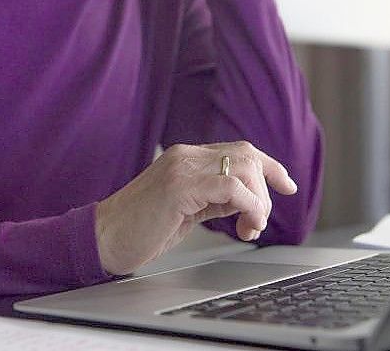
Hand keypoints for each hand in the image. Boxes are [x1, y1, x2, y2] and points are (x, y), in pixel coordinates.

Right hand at [94, 141, 296, 274]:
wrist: (102, 238)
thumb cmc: (139, 230)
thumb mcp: (185, 210)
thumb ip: (212, 199)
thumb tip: (245, 202)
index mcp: (185, 158)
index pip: (239, 150)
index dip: (269, 166)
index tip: (287, 186)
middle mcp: (185, 156)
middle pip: (247, 156)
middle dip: (265, 191)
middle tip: (256, 224)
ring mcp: (181, 168)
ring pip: (243, 169)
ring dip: (257, 202)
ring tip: (249, 229)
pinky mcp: (178, 187)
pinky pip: (230, 187)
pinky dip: (248, 207)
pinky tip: (243, 227)